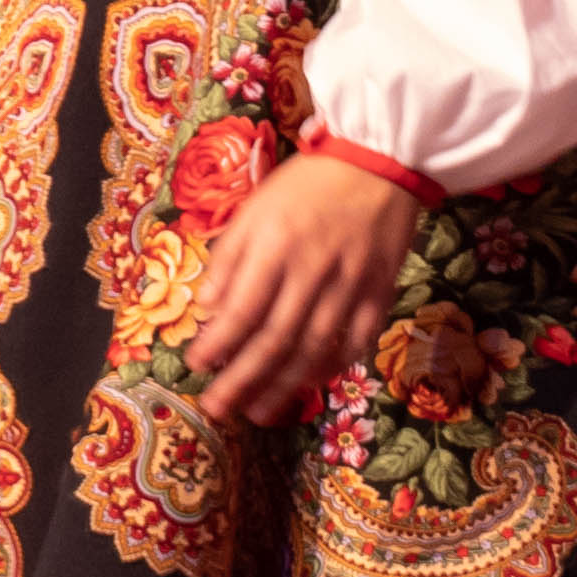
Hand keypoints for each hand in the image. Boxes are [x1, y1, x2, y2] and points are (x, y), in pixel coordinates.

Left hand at [189, 150, 426, 429]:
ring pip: (314, 349)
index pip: (242, 309)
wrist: (378, 164)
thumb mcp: (255, 208)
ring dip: (283, 386)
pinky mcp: (380, 294)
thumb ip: (230, 257)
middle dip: (243, 379)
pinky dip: (331, 368)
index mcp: (276, 247)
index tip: (196, 366)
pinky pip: (355, 341)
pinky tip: (308, 385)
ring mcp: (351, 287)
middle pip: (275, 339)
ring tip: (257, 412)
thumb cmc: (306, 184)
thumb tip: (207, 308)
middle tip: (218, 409)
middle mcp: (312, 272)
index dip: (218, 343)